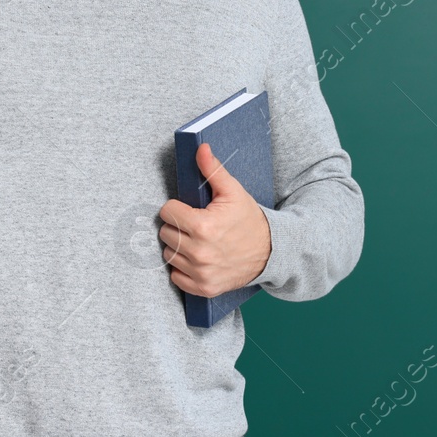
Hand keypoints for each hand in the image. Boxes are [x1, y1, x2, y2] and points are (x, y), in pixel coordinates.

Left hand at [158, 143, 272, 296]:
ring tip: (198, 241)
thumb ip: (213, 170)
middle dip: (177, 226)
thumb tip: (200, 148)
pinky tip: (198, 259)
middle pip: (165, 233)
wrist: (271, 251)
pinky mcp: (203, 288)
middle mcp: (199, 252)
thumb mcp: (233, 192)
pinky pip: (176, 277)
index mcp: (203, 226)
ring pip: (169, 254)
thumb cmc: (249, 219)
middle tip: (195, 225)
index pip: (166, 212)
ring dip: (179, 247)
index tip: (190, 210)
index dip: (177, 208)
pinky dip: (183, 268)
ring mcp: (201, 273)